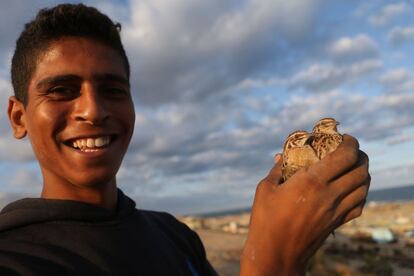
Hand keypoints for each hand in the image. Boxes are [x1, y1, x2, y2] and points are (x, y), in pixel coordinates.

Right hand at [240, 135, 369, 275]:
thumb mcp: (265, 189)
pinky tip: (350, 188)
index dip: (351, 143)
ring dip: (362, 172)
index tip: (345, 138)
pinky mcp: (337, 223)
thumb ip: (277, 169)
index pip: (345, 156)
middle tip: (349, 150)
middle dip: (360, 155)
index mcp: (311, 181)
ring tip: (351, 166)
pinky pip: (359, 204)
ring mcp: (336, 210)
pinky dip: (361, 192)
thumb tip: (281, 156)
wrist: (277, 253)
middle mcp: (329, 194)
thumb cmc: (266, 220)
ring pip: (364, 186)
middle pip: (361, 169)